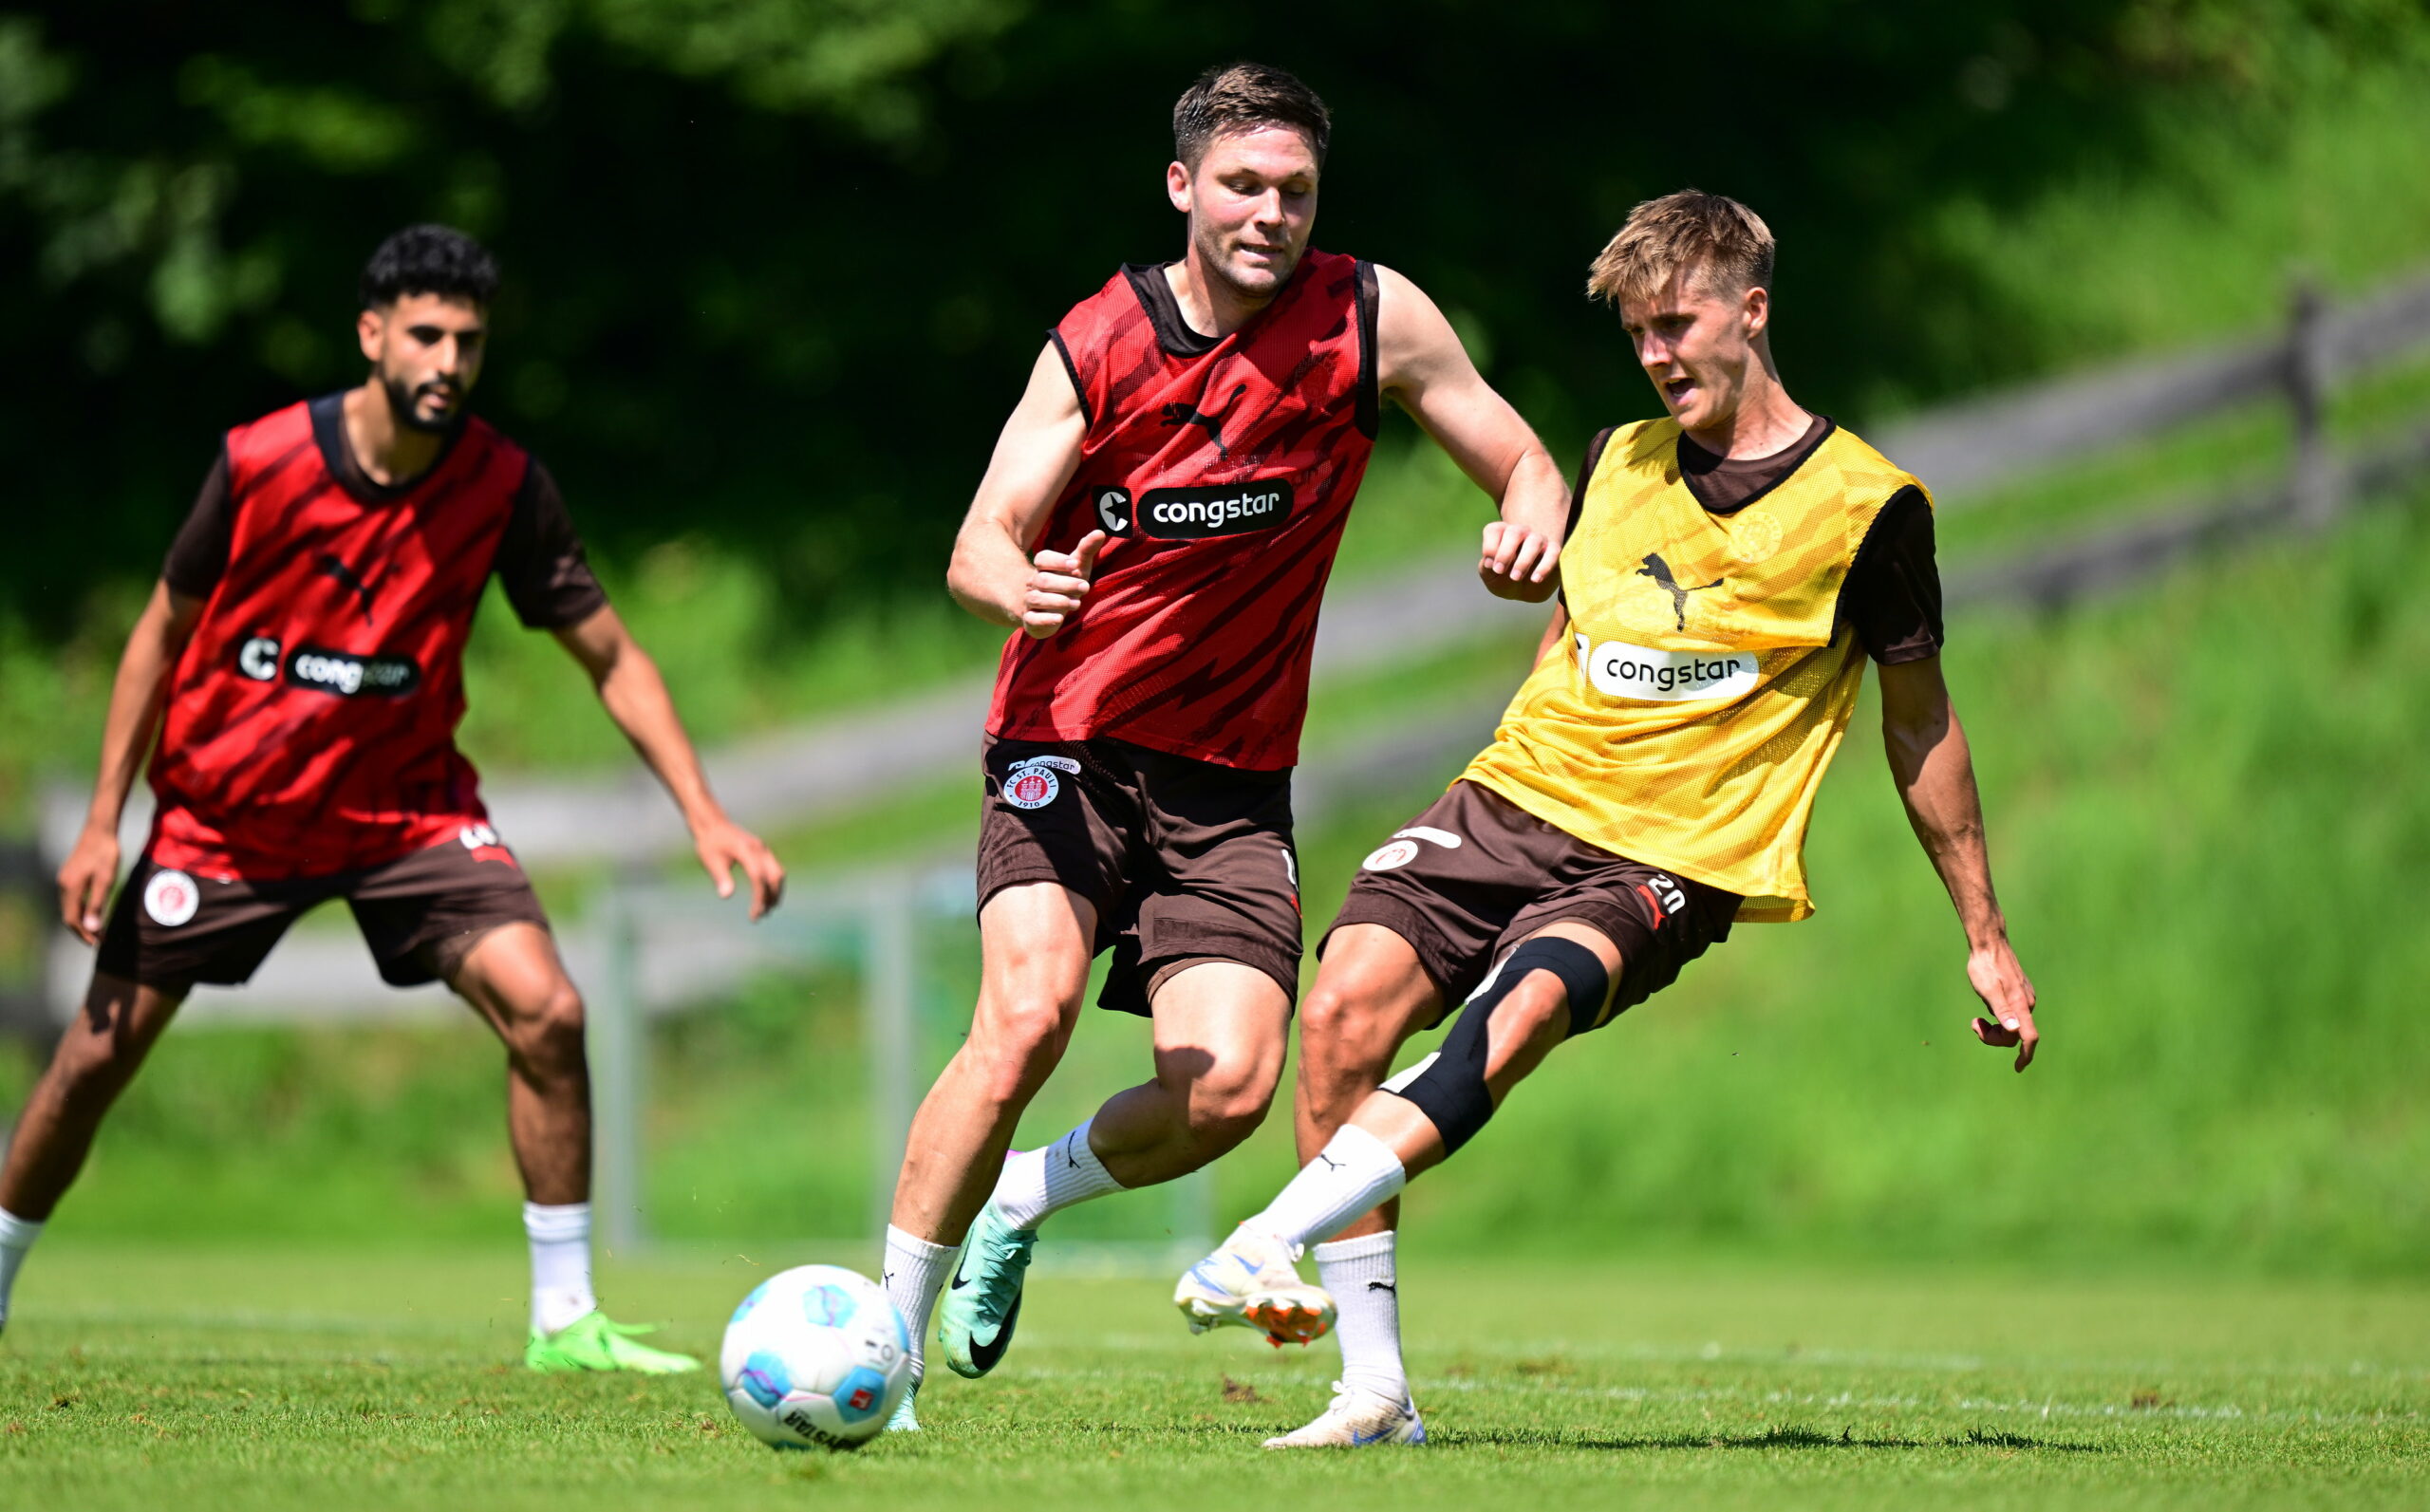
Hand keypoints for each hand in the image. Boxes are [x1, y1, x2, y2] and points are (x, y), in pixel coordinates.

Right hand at [57, 824, 120, 944]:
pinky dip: (81, 909)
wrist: (100, 829)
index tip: (98, 943)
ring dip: (82, 920)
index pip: (73, 919)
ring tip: (97, 930)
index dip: (85, 933)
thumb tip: (91, 928)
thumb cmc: (106, 853)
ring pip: (70, 907)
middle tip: (98, 941)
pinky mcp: (69, 875)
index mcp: (70, 888)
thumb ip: (97, 904)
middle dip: (83, 930)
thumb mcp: (106, 880)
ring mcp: (64, 879)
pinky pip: (72, 898)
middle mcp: (63, 885)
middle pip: (69, 915)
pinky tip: (92, 912)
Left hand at [692, 813, 785, 919]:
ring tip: (767, 911)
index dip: (758, 896)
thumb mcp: (710, 860)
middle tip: (761, 915)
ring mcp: (763, 849)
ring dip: (775, 893)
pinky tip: (767, 898)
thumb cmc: (710, 843)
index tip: (754, 913)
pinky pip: (775, 870)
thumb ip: (720, 876)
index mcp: (745, 849)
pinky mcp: (764, 852)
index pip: (758, 876)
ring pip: (778, 873)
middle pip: (774, 876)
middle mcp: (759, 848)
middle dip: (770, 897)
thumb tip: (726, 896)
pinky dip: (773, 885)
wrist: (713, 825)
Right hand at [1022, 529, 1106, 638]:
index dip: (1057, 561)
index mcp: (1043, 567)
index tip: (1074, 564)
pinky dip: (1045, 619)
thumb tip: (1100, 532)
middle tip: (1085, 587)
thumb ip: (1086, 549)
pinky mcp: (1031, 620)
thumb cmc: (1066, 583)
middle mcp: (1034, 583)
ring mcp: (1030, 601)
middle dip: (1065, 583)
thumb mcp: (1078, 567)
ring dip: (1057, 601)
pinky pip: (1032, 619)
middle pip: (1043, 580)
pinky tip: (1059, 619)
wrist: (1049, 610)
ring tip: (1076, 603)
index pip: (1043, 559)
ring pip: (1036, 599)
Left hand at [1478, 520, 1558, 601]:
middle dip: (1505, 552)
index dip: (1490, 546)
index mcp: (1501, 534)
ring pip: (1534, 541)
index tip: (1489, 566)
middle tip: (1499, 571)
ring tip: (1515, 577)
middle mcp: (1520, 533)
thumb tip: (1492, 562)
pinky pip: (1554, 552)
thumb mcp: (1489, 575)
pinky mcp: (1553, 551)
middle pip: (1515, 532)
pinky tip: (1535, 579)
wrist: (1522, 592)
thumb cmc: (1502, 579)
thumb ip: (1487, 567)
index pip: (1494, 530)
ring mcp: (1538, 540)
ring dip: (1524, 560)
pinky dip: (1545, 566)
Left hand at [1964, 938, 2038, 1071]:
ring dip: (1995, 1028)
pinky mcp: (2019, 993)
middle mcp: (2027, 1003)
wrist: (1989, 943)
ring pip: (2012, 1025)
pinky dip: (1998, 1018)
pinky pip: (2011, 1015)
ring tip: (1976, 1019)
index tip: (2017, 1068)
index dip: (2025, 1055)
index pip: (2028, 1037)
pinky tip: (1986, 1005)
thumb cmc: (1985, 966)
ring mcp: (2024, 998)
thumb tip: (2014, 1030)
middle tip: (1975, 1024)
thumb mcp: (1987, 989)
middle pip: (2015, 1034)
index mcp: (2021, 1005)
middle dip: (1995, 1036)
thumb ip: (2002, 1010)